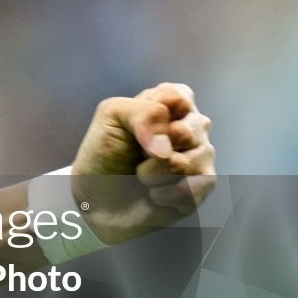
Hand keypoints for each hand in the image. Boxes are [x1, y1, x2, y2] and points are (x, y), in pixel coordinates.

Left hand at [69, 81, 216, 244]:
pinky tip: (154, 195)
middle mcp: (192, 128)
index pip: (180, 96)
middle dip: (151, 148)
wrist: (97, 200)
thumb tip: (167, 148)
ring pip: (188, 162)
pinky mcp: (201, 189)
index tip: (132, 127)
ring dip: (153, 173)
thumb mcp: (111, 116)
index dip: (152, 115)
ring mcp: (200, 158)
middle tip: (138, 153)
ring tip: (142, 176)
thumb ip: (144, 113)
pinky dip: (163, 194)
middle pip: (188, 131)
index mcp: (171, 104)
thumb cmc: (104, 155)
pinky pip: (192, 189)